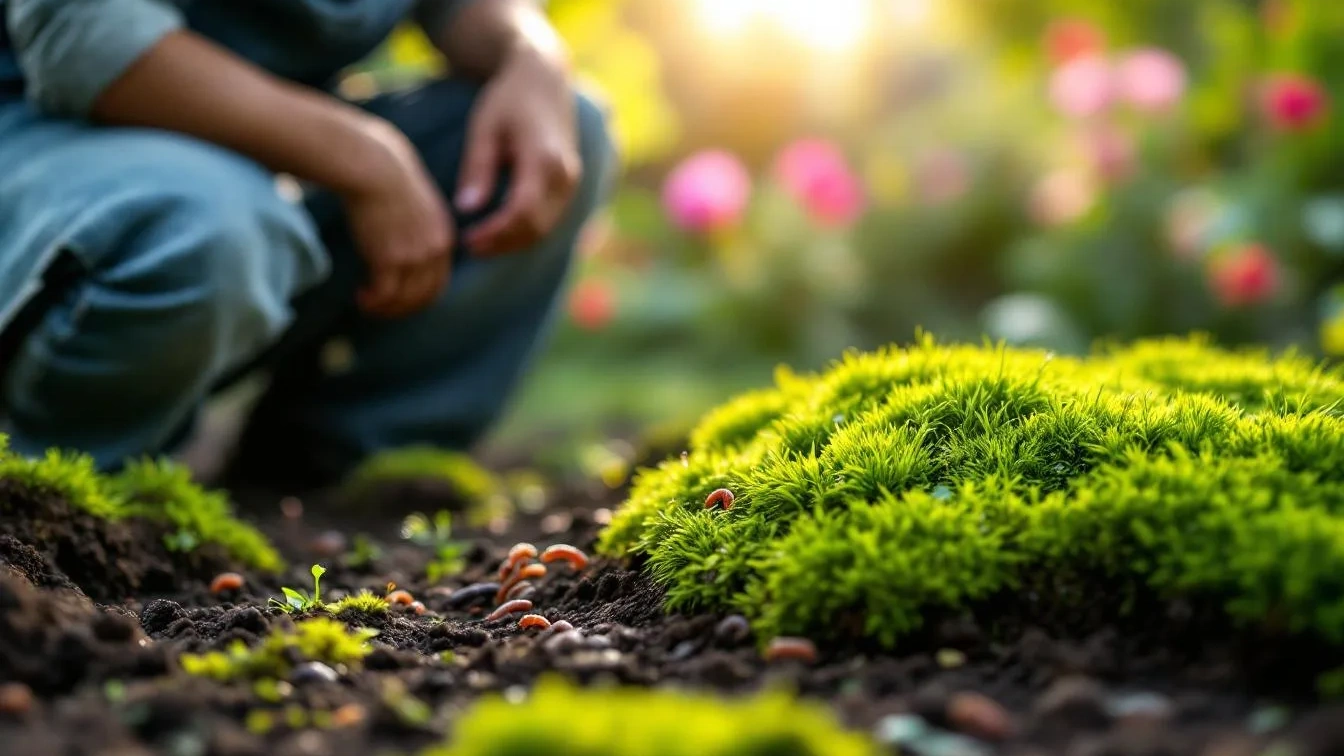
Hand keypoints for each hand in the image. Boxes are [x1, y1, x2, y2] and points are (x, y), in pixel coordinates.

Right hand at [342, 120, 453, 317]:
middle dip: (403, 308)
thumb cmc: (384, 168)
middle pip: (425, 296)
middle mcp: (434, 249)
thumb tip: (401, 213)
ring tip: (367, 303)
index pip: (438, 280)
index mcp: (442, 234)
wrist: (372, 163)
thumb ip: (414, 214)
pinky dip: (373, 301)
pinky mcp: (390, 259)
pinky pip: (384, 294)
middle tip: (381, 307)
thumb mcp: (412, 194)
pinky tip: (361, 296)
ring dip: (385, 307)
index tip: (398, 296)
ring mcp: (414, 256)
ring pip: (404, 300)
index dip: (418, 295)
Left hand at [456, 46, 580, 254]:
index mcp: (544, 158)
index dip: (495, 232)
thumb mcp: (484, 128)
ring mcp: (572, 183)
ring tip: (481, 241)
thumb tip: (466, 210)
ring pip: (545, 229)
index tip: (467, 238)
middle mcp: (565, 175)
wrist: (545, 80)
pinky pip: (550, 221)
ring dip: (513, 242)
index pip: (522, 211)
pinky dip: (525, 232)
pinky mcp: (570, 187)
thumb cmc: (508, 100)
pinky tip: (499, 232)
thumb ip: (477, 168)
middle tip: (468, 245)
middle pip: (536, 227)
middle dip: (502, 243)